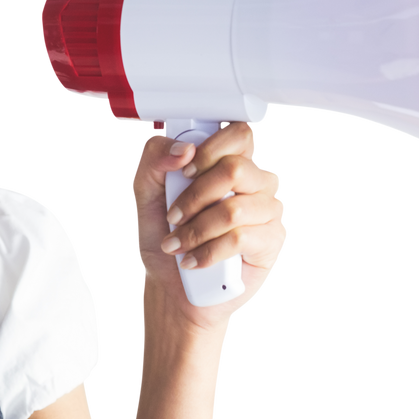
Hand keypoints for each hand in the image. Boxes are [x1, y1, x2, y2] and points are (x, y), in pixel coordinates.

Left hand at [131, 122, 287, 335]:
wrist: (172, 285)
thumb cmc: (166, 236)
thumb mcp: (146, 193)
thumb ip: (155, 159)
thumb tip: (182, 149)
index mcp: (230, 160)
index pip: (239, 133)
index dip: (210, 149)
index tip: (183, 171)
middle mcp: (256, 181)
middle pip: (236, 168)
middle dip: (195, 196)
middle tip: (174, 215)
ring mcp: (268, 210)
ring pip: (235, 208)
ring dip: (196, 230)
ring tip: (178, 244)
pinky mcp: (272, 241)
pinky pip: (240, 238)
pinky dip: (207, 251)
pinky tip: (194, 260)